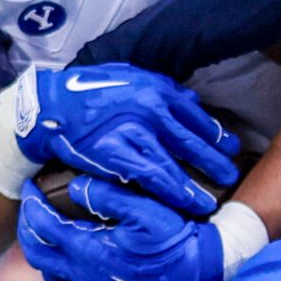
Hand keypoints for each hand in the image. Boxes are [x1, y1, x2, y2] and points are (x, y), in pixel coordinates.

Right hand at [16, 65, 238, 217]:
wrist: (49, 107)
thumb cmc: (85, 91)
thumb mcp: (127, 77)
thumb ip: (160, 88)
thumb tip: (192, 101)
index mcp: (155, 88)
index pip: (194, 115)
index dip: (215, 134)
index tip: (230, 147)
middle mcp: (150, 108)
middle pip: (191, 140)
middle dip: (214, 160)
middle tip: (230, 175)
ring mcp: (135, 131)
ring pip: (175, 162)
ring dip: (195, 183)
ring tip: (210, 200)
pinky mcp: (117, 153)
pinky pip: (152, 176)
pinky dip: (172, 191)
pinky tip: (185, 202)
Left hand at [17, 174, 224, 280]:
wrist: (199, 278)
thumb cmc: (175, 242)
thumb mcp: (146, 211)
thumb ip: (108, 196)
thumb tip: (75, 187)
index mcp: (87, 251)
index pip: (42, 225)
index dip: (30, 201)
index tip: (29, 183)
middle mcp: (82, 275)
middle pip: (34, 251)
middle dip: (26, 224)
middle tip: (31, 202)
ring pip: (46, 271)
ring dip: (38, 246)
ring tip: (44, 225)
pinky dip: (55, 265)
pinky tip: (66, 250)